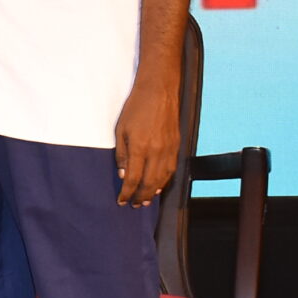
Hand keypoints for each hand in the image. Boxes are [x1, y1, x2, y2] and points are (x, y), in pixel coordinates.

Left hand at [112, 65, 180, 207]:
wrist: (159, 91)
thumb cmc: (136, 108)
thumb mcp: (120, 130)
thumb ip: (121, 154)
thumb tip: (123, 175)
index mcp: (139, 148)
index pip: (132, 178)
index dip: (126, 193)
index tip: (121, 201)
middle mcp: (156, 152)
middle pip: (148, 183)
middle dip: (140, 197)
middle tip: (134, 205)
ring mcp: (168, 150)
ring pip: (162, 179)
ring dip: (153, 192)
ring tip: (145, 200)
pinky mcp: (176, 146)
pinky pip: (170, 170)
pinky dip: (164, 181)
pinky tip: (158, 185)